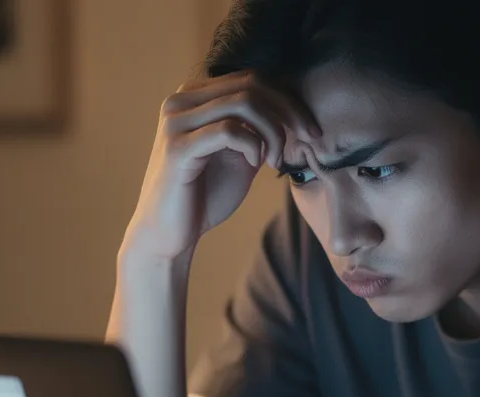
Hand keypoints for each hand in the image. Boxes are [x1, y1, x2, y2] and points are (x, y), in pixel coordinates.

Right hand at [124, 71, 320, 260]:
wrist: (169, 235)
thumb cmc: (204, 196)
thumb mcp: (239, 156)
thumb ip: (258, 130)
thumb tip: (293, 110)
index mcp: (194, 97)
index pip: (252, 78)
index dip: (288, 99)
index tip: (310, 129)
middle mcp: (181, 101)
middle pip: (251, 84)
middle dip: (288, 111)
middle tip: (307, 139)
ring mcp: (176, 122)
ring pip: (243, 103)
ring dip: (273, 131)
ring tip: (275, 160)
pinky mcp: (177, 148)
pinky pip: (228, 130)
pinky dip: (253, 145)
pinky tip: (256, 164)